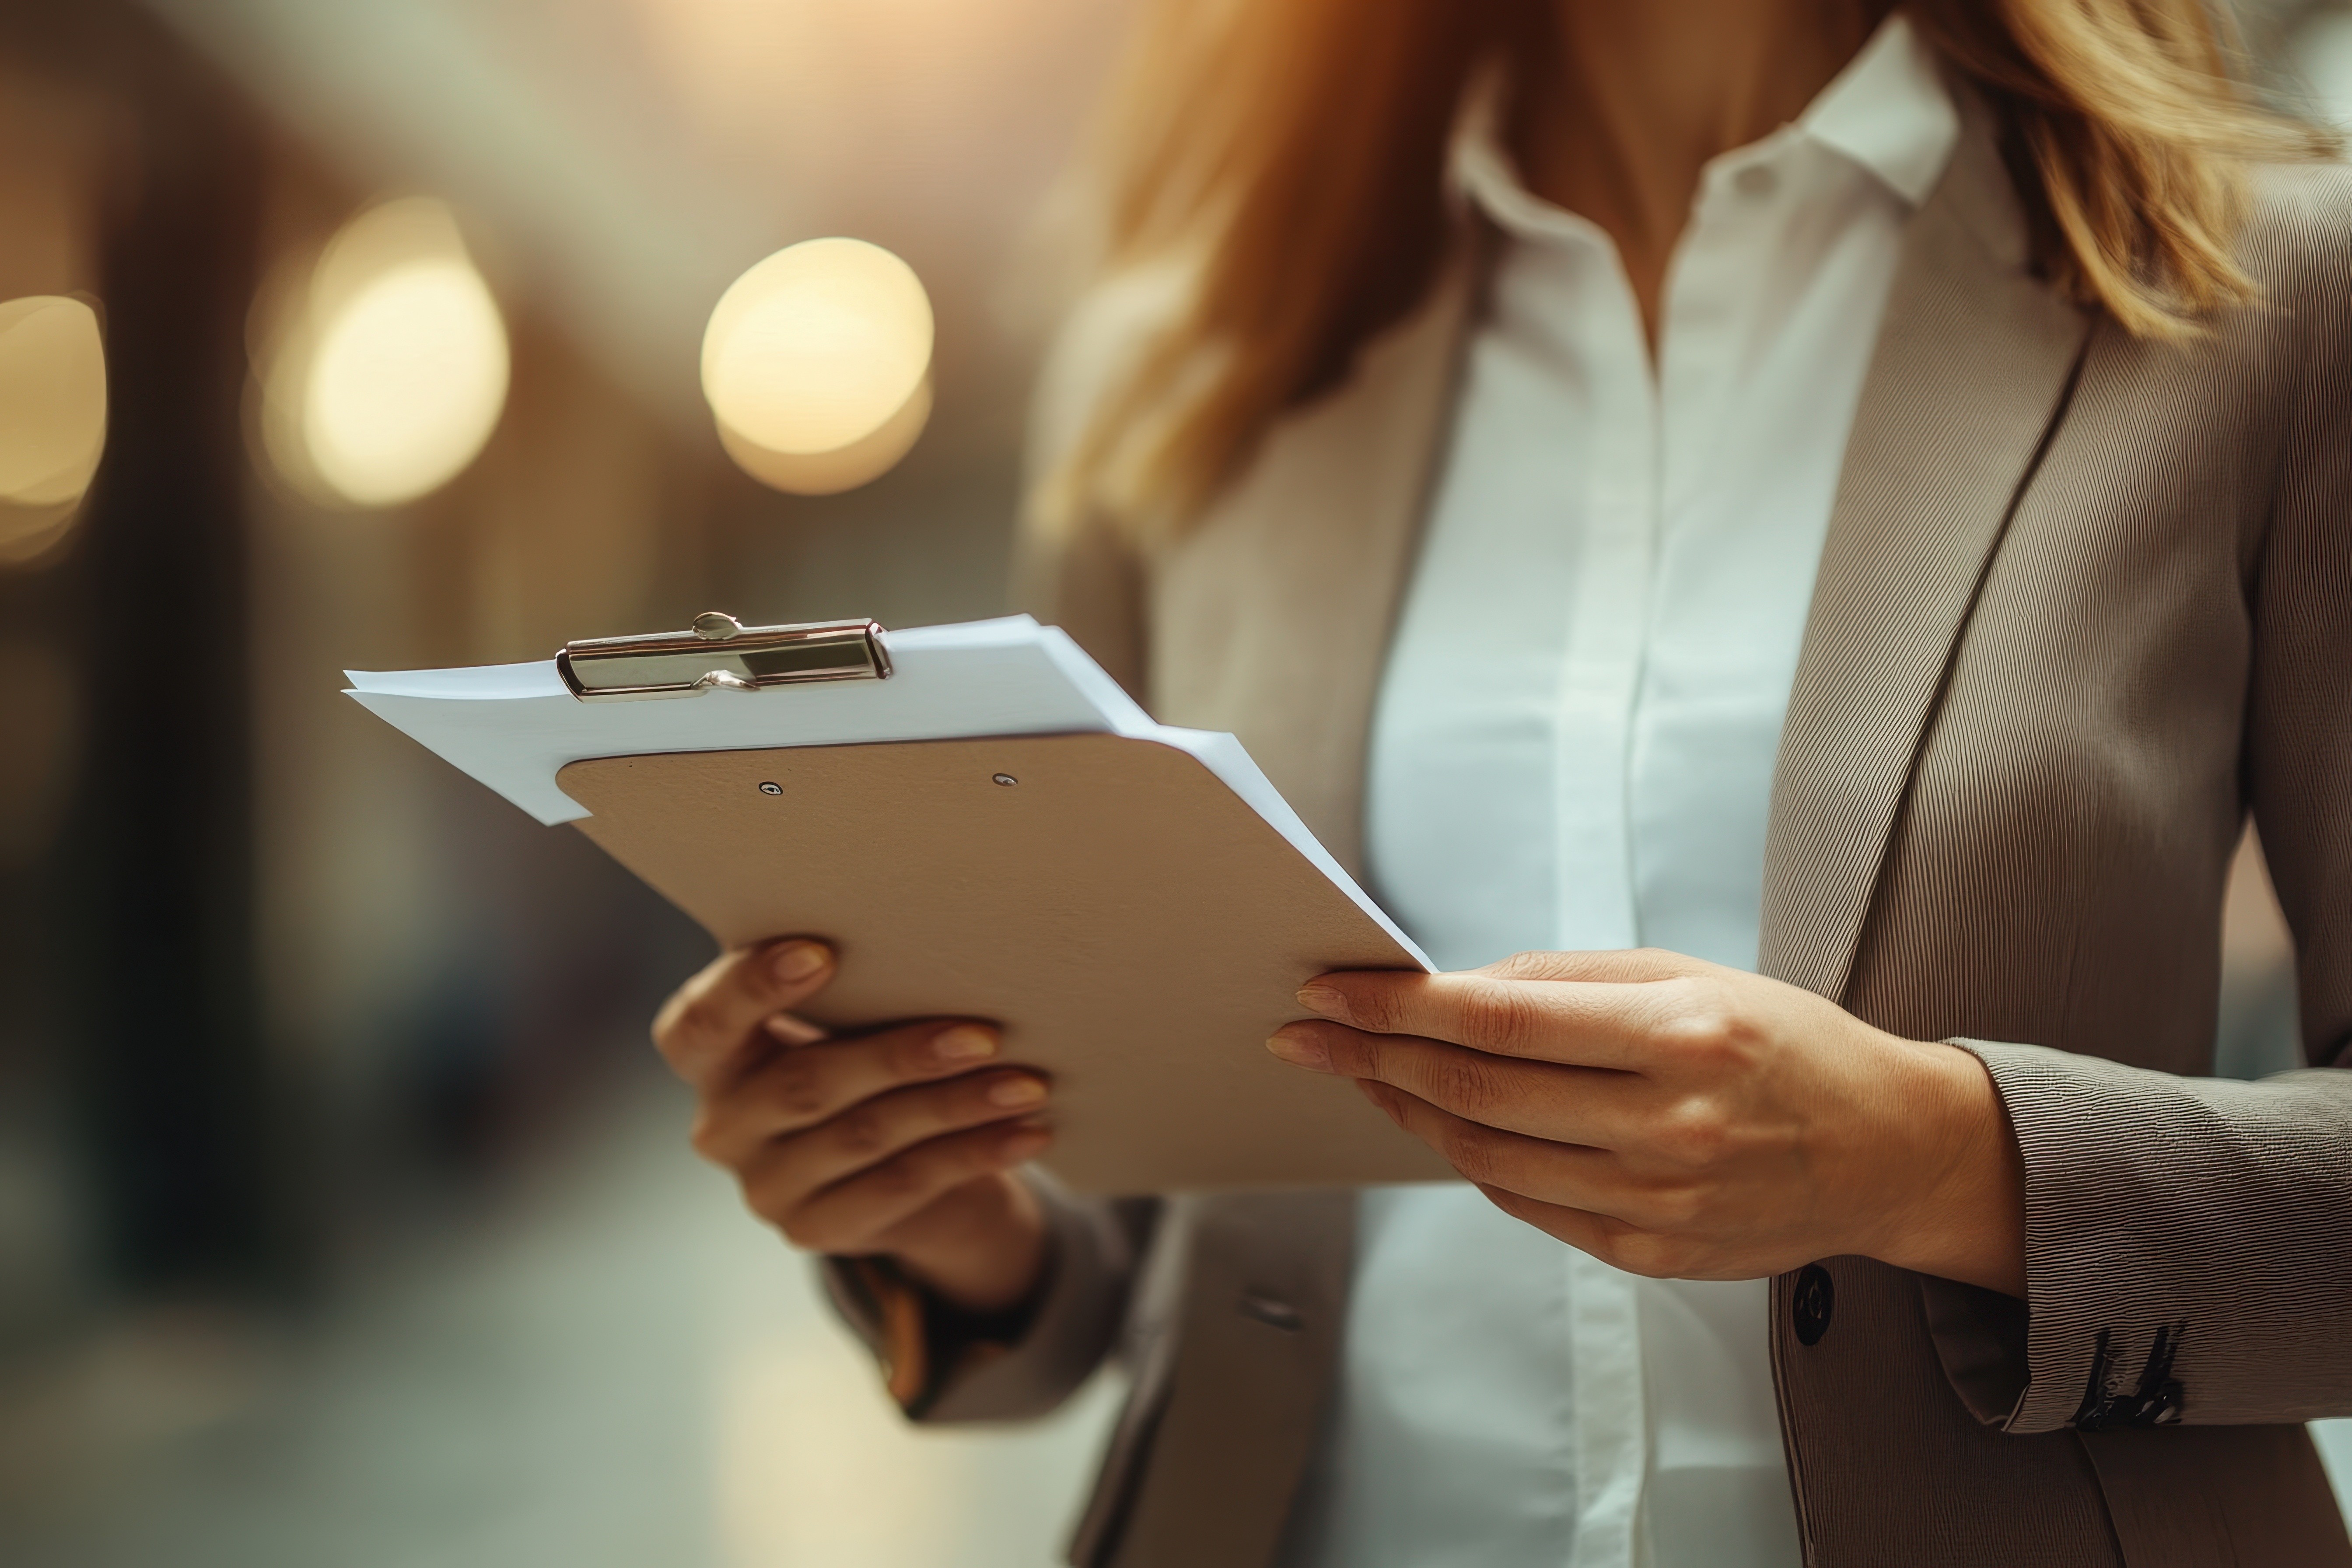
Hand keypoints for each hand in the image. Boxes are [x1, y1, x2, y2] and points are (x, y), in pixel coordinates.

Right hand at [654, 938, 1052, 1311]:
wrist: (894, 1164)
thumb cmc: (860, 1052)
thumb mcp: (836, 1019)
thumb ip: (848, 987)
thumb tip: (938, 934)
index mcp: (712, 1057)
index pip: (701, 1023)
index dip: (750, 987)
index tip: (822, 952)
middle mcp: (723, 1126)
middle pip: (806, 1085)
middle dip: (900, 1055)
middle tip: (985, 1033)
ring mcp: (766, 1187)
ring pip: (867, 1137)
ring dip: (955, 1106)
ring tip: (1026, 1083)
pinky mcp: (815, 1230)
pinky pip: (904, 1186)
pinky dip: (973, 1154)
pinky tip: (1028, 1132)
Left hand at [1267, 948, 2024, 1294]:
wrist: (1886, 1150)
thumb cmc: (1784, 1044)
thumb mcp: (1689, 974)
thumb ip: (1566, 982)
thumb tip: (1452, 990)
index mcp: (1679, 1036)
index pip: (1495, 1021)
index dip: (1395, 1008)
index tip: (1328, 991)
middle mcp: (1667, 1126)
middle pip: (1473, 1093)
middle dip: (1371, 1059)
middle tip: (1307, 1033)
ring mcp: (1656, 1202)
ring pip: (1485, 1157)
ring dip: (1408, 1112)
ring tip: (1365, 1074)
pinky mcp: (1649, 1255)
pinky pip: (1526, 1204)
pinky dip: (1473, 1160)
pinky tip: (1443, 1124)